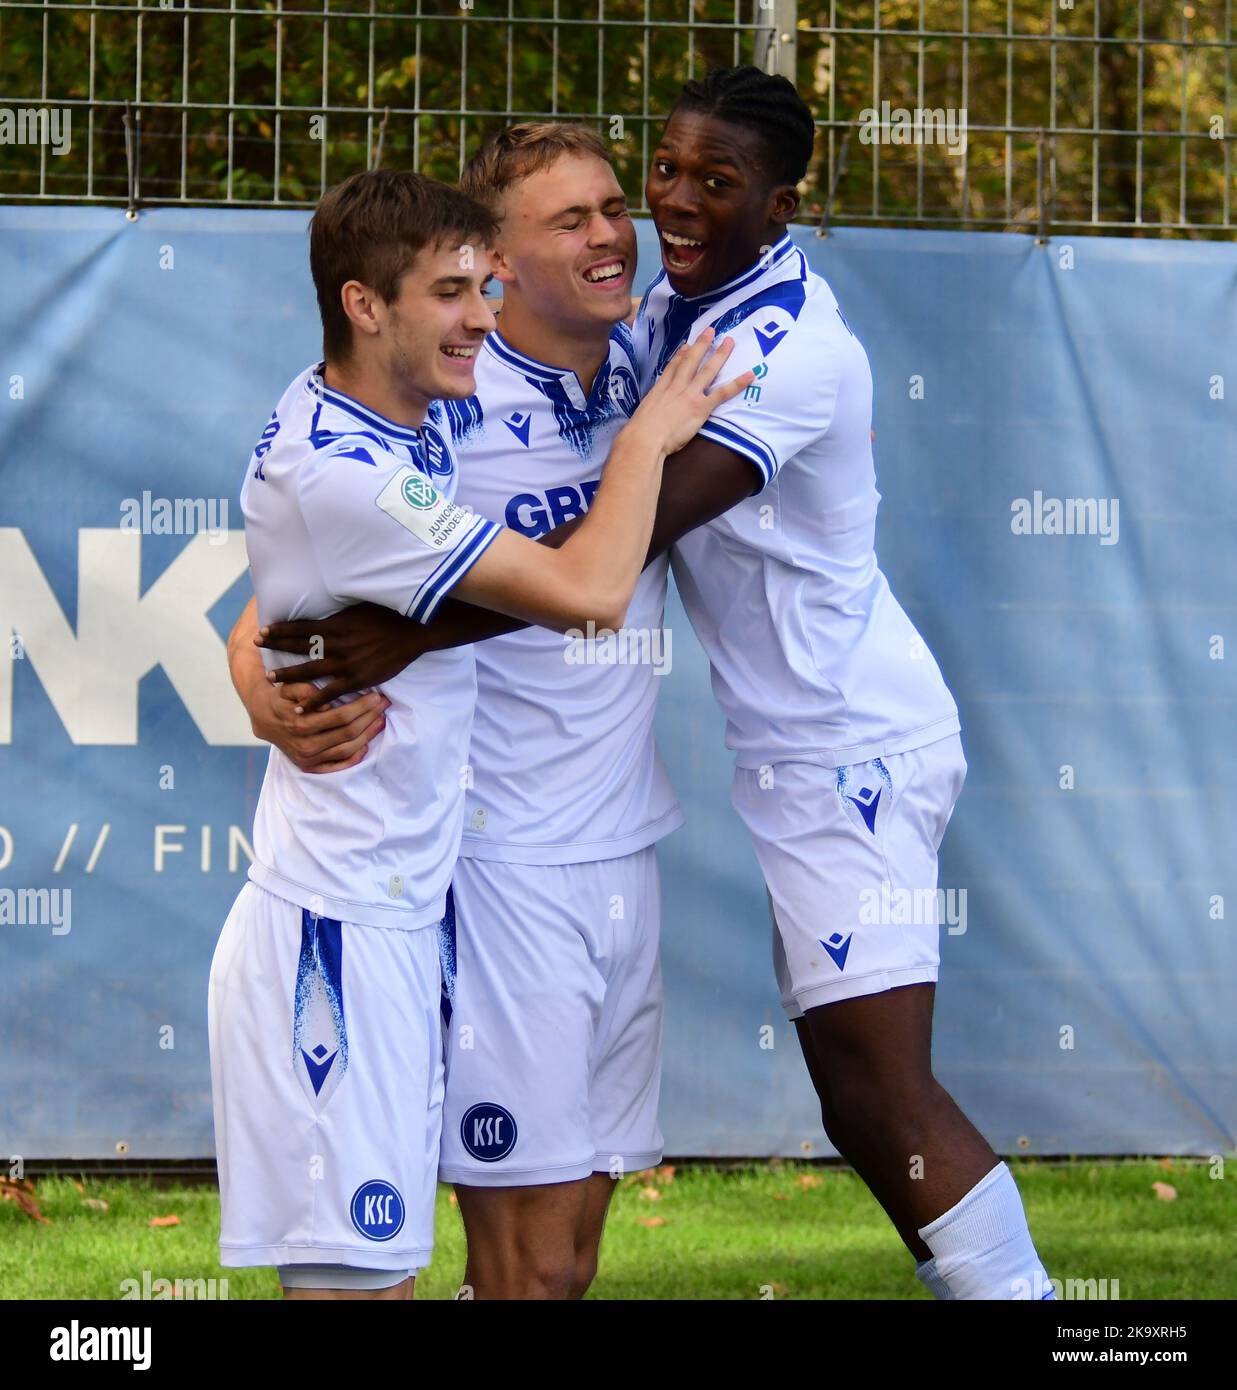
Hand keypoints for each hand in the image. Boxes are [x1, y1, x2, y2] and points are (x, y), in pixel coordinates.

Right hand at [251, 679, 389, 772]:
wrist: (263, 718)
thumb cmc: (281, 698)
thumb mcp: (288, 687)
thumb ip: (306, 690)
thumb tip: (326, 703)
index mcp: (301, 724)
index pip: (340, 717)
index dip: (362, 707)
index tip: (377, 696)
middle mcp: (306, 745)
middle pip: (348, 733)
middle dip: (370, 717)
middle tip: (384, 705)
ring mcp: (309, 759)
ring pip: (347, 749)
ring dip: (368, 735)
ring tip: (381, 720)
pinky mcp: (310, 767)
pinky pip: (337, 766)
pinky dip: (354, 758)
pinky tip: (366, 745)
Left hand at [257, 601, 431, 712]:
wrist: (412, 632)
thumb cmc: (389, 615)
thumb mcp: (360, 607)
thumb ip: (340, 613)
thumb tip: (325, 605)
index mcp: (336, 624)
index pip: (301, 627)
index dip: (280, 629)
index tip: (263, 631)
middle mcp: (336, 643)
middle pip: (299, 646)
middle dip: (276, 646)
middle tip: (256, 646)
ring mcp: (346, 663)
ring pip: (309, 670)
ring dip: (287, 675)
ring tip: (269, 678)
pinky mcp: (357, 678)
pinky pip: (329, 692)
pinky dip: (313, 700)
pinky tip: (299, 707)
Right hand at [627, 327, 753, 457]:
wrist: (645, 437)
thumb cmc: (640, 432)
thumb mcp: (643, 411)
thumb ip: (651, 405)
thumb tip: (654, 403)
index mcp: (661, 388)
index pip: (673, 366)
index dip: (681, 354)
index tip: (688, 345)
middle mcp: (677, 387)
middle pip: (691, 361)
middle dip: (702, 345)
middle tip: (711, 331)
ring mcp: (690, 395)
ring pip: (708, 370)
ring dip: (720, 355)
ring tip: (729, 342)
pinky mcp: (701, 407)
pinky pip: (722, 393)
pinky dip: (737, 384)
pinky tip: (750, 375)